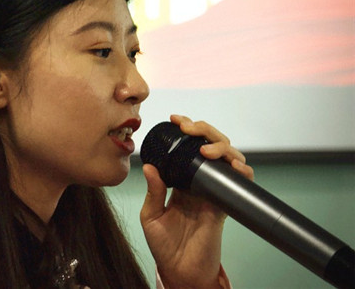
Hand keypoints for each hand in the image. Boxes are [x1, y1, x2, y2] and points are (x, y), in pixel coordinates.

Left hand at [139, 115, 253, 287]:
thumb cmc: (163, 245)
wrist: (180, 271)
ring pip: (227, 158)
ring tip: (206, 148)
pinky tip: (233, 164)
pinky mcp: (225, 206)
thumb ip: (153, 191)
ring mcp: (214, 192)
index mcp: (180, 180)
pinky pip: (239, 184)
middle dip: (204, 131)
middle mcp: (199, 182)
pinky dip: (241, 171)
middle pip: (210, 146)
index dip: (187, 131)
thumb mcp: (151, 215)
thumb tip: (149, 166)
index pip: (187, 148)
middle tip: (189, 128)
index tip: (176, 120)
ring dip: (222, 146)